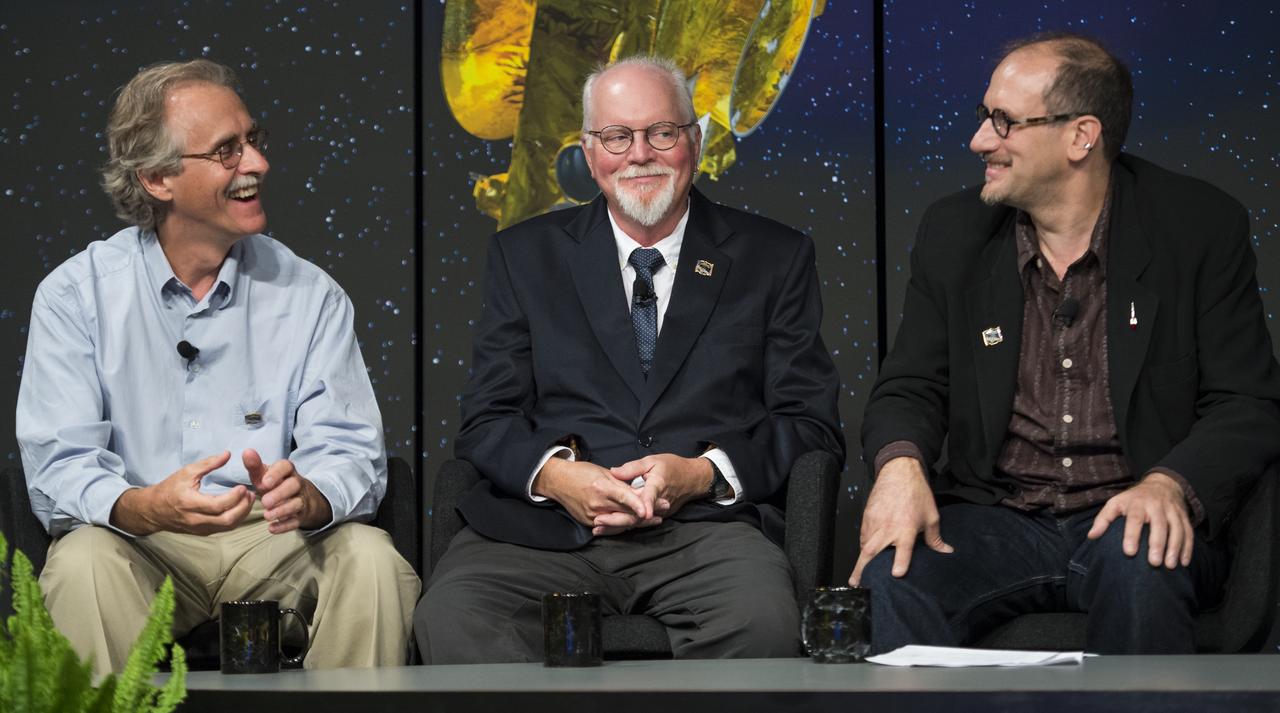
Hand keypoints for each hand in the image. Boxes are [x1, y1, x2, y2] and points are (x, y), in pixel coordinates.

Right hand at [110, 451, 253, 535]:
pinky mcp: (203, 532)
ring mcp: (199, 528)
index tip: (243, 487)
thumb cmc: (170, 488)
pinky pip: (224, 528)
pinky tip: (241, 507)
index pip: (218, 505)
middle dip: (243, 507)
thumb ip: (208, 464)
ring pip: (227, 526)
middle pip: (226, 519)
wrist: (153, 510)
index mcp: (189, 503)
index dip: (234, 497)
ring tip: (248, 499)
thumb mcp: (187, 472)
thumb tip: (228, 454)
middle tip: (251, 493)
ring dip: (242, 514)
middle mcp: (195, 519)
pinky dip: (236, 519)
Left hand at [242, 449, 332, 533]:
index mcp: (287, 471)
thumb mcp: (265, 475)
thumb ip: (255, 466)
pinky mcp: (301, 516)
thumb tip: (246, 451)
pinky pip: (296, 521)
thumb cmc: (275, 484)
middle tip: (265, 502)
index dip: (276, 474)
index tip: (264, 483)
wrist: (298, 498)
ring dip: (282, 510)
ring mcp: (301, 500)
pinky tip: (272, 529)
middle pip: (294, 485)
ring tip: (267, 516)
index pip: (286, 466)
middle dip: (280, 493)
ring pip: (297, 504)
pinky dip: (285, 526)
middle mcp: (297, 484)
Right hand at [532, 457, 656, 534]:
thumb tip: (639, 490)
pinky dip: (625, 525)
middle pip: (626, 512)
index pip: (624, 497)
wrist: (558, 482)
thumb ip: (621, 483)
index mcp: (601, 487)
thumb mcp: (603, 472)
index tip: (650, 509)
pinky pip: (611, 527)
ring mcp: (593, 516)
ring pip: (621, 523)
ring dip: (639, 521)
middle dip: (646, 513)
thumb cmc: (582, 472)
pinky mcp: (589, 523)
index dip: (638, 504)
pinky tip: (637, 523)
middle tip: (663, 509)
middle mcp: (597, 504)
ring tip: (655, 519)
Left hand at [608, 454, 711, 525]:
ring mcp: (659, 512)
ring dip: (618, 525)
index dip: (645, 503)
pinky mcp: (658, 516)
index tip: (641, 513)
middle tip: (598, 520)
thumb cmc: (672, 466)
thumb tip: (613, 472)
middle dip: (618, 519)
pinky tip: (609, 528)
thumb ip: (633, 467)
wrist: (692, 479)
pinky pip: (640, 523)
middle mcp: (659, 502)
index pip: (650, 495)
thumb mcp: (653, 461)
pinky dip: (625, 525)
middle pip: (638, 515)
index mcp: (658, 485)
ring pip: (637, 522)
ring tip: (598, 528)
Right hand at [849, 456, 950, 585]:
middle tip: (857, 582)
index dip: (899, 563)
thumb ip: (936, 538)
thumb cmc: (916, 493)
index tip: (896, 574)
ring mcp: (874, 522)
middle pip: (871, 552)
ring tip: (858, 575)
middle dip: (862, 569)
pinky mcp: (867, 517)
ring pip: (864, 546)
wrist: (899, 472)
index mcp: (905, 529)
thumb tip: (946, 552)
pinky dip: (864, 545)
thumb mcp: (931, 516)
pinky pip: (863, 536)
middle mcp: (887, 528)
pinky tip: (866, 553)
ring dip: (861, 560)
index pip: (902, 550)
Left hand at [1087, 472, 1192, 568]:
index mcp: (1137, 503)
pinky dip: (1188, 548)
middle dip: (1157, 544)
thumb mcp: (1115, 503)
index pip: (1134, 518)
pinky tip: (1184, 562)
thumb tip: (1091, 536)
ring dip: (1175, 548)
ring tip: (1170, 566)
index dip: (1132, 535)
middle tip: (1153, 563)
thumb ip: (1103, 519)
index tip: (1129, 552)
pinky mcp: (1184, 517)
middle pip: (1159, 525)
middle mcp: (1157, 506)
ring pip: (1177, 529)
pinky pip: (1188, 532)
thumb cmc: (1133, 499)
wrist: (1161, 484)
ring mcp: (1172, 511)